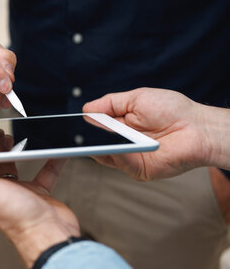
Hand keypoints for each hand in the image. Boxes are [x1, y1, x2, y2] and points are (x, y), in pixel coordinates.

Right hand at [83, 87, 211, 180]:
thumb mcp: (136, 98)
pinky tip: (118, 143)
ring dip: (100, 144)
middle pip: (94, 143)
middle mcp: (121, 143)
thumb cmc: (173, 110)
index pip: (93, 128)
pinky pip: (121, 163)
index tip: (70, 124)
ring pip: (104, 155)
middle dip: (85, 137)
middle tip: (80, 131)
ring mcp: (129, 158)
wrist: (198, 127)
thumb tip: (85, 110)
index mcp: (118, 125)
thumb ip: (109, 103)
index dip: (82, 127)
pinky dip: (117, 154)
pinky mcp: (139, 170)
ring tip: (99, 134)